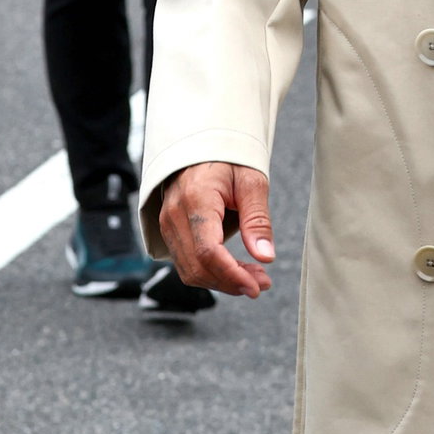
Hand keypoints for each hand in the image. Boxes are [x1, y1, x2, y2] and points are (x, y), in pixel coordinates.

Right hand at [159, 162, 275, 297]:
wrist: (199, 146)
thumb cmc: (227, 159)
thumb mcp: (251, 182)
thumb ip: (257, 220)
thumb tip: (265, 256)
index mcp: (196, 199)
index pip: (208, 250)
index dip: (232, 274)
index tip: (256, 287)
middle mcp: (175, 215)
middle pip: (198, 266)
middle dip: (232, 282)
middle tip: (262, 283)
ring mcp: (168, 224)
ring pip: (191, 270)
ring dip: (223, 281)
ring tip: (254, 277)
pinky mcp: (170, 231)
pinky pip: (187, 263)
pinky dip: (212, 273)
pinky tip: (235, 270)